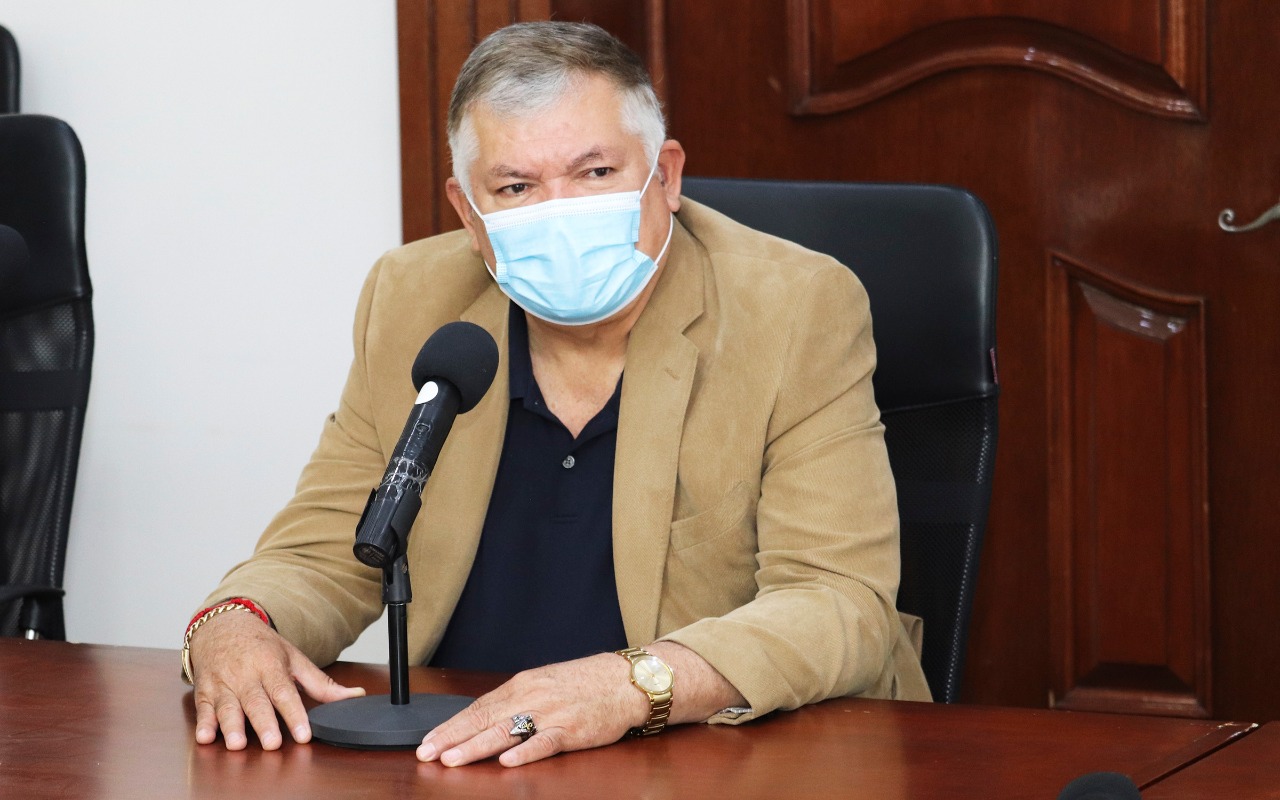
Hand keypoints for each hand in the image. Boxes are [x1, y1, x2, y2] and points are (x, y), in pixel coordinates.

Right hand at [189, 610, 364, 750]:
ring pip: (227, 707)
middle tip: (272, 743)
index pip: (285, 692)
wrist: (222, 626)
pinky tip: (205, 737)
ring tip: (238, 744)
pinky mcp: (204, 691)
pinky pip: (203, 709)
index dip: (294, 714)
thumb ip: (321, 683)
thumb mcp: (293, 659)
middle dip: (264, 723)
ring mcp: (223, 683)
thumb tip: (355, 696)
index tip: (304, 734)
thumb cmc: (262, 646)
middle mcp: (246, 674)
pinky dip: (203, 724)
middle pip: (256, 701)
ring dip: (231, 727)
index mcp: (270, 665)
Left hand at [416, 652, 647, 767]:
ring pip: (506, 731)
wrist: (624, 680)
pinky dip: (525, 752)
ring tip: (453, 759)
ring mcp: (551, 714)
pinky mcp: (571, 730)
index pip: (478, 707)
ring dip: (476, 746)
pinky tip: (507, 762)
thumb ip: (515, 701)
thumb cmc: (585, 683)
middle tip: (427, 753)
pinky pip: (544, 742)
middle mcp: (532, 697)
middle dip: (452, 738)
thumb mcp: (544, 683)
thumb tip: (483, 718)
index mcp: (522, 685)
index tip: (428, 740)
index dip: (451, 725)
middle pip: (484, 719)